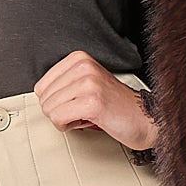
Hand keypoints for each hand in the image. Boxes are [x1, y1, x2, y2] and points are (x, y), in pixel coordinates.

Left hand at [34, 51, 156, 152]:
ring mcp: (88, 83)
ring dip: (66, 120)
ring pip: (49, 110)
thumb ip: (64, 85)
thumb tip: (40, 98)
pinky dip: (69, 126)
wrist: (145, 118)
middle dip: (60, 112)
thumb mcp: (87, 84)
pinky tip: (87, 121)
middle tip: (82, 111)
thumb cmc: (115, 106)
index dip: (55, 102)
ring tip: (87, 116)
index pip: (41, 86)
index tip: (75, 103)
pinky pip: (59, 119)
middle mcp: (83, 67)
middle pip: (43, 99)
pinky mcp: (92, 102)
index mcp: (79, 59)